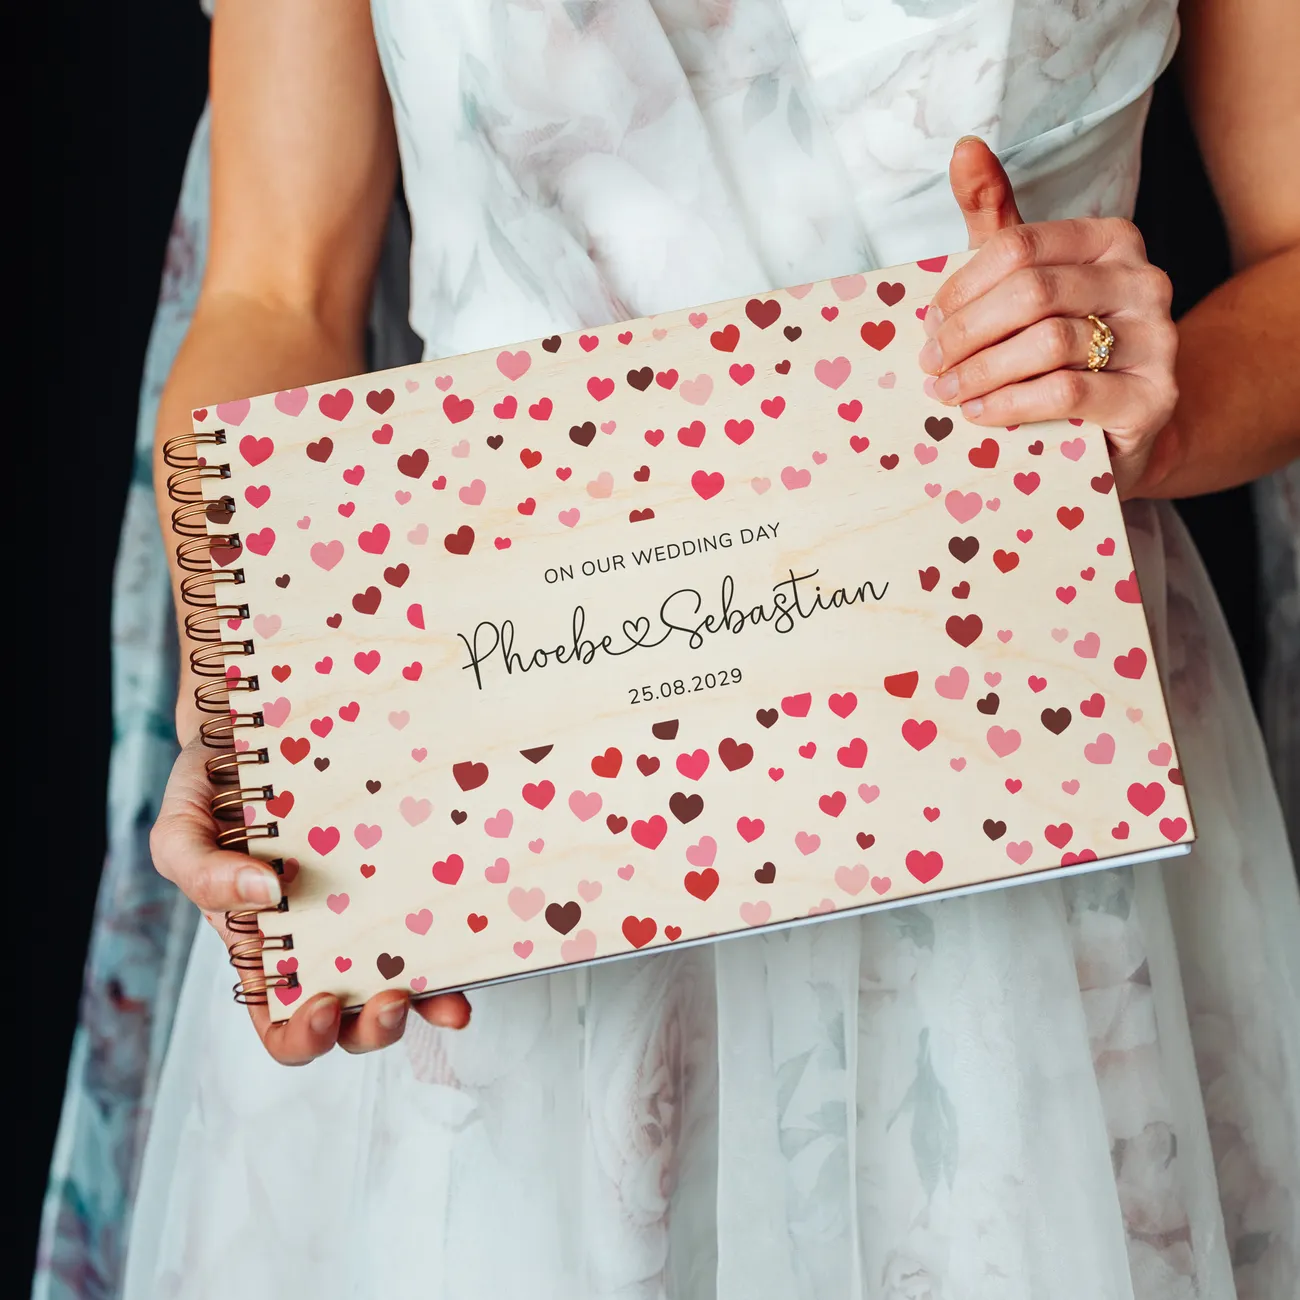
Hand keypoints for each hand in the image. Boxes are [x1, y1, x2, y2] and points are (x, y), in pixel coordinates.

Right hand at [150, 736, 470, 1063]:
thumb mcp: (180, 830)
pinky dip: (460, 945)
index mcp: (262, 951)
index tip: (321, 1003)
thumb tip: (264, 892)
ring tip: (446, 998)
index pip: (282, 1024)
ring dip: (429, 1003)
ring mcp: (367, 913)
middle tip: (392, 998)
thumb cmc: (210, 790)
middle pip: (350, 1020)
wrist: (253, 730)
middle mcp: (320, 943)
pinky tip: (476, 943)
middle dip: (375, 1028)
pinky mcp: (404, 876)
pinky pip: (436, 921)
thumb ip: (201, 872)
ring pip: (404, 983)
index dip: (303, 1035)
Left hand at [920, 137, 1178, 496]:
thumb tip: (963, 147)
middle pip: (1030, 292)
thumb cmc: (1062, 343)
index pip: (1017, 246)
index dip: (961, 287)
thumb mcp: (1026, 276)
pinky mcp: (1152, 397)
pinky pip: (1068, 392)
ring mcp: (1156, 338)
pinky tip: (979, 413)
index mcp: (1110, 239)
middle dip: (966, 332)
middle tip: (931, 364)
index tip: (931, 321)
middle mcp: (1143, 279)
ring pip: (1048, 342)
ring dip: (982, 371)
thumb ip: (995, 217)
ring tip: (947, 391)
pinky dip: (1011, 403)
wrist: (1122, 422)